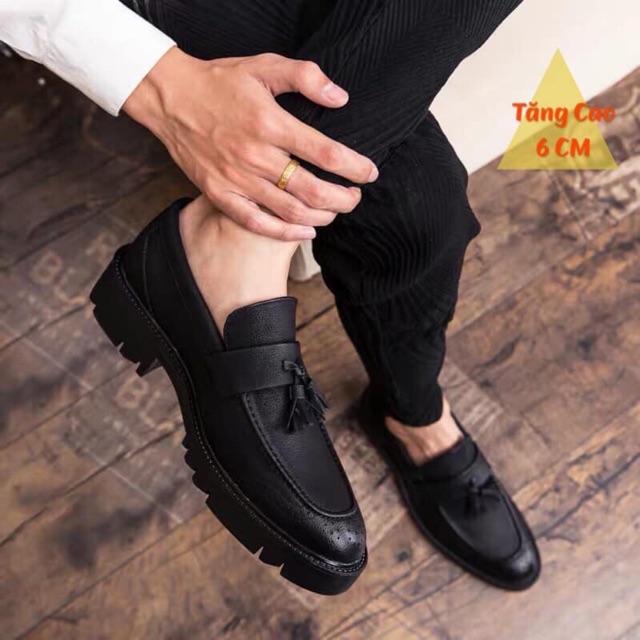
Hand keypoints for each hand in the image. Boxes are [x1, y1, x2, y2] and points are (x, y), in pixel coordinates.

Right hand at [124, 47, 378, 239]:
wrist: (169, 98)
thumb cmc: (220, 82)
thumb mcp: (263, 65)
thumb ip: (305, 77)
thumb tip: (340, 98)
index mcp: (269, 123)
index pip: (325, 153)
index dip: (354, 167)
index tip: (369, 172)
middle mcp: (255, 156)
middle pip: (312, 190)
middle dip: (343, 199)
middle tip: (355, 197)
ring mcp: (236, 179)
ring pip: (290, 210)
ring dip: (321, 216)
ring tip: (335, 211)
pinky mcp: (220, 194)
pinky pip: (257, 222)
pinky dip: (285, 233)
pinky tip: (305, 232)